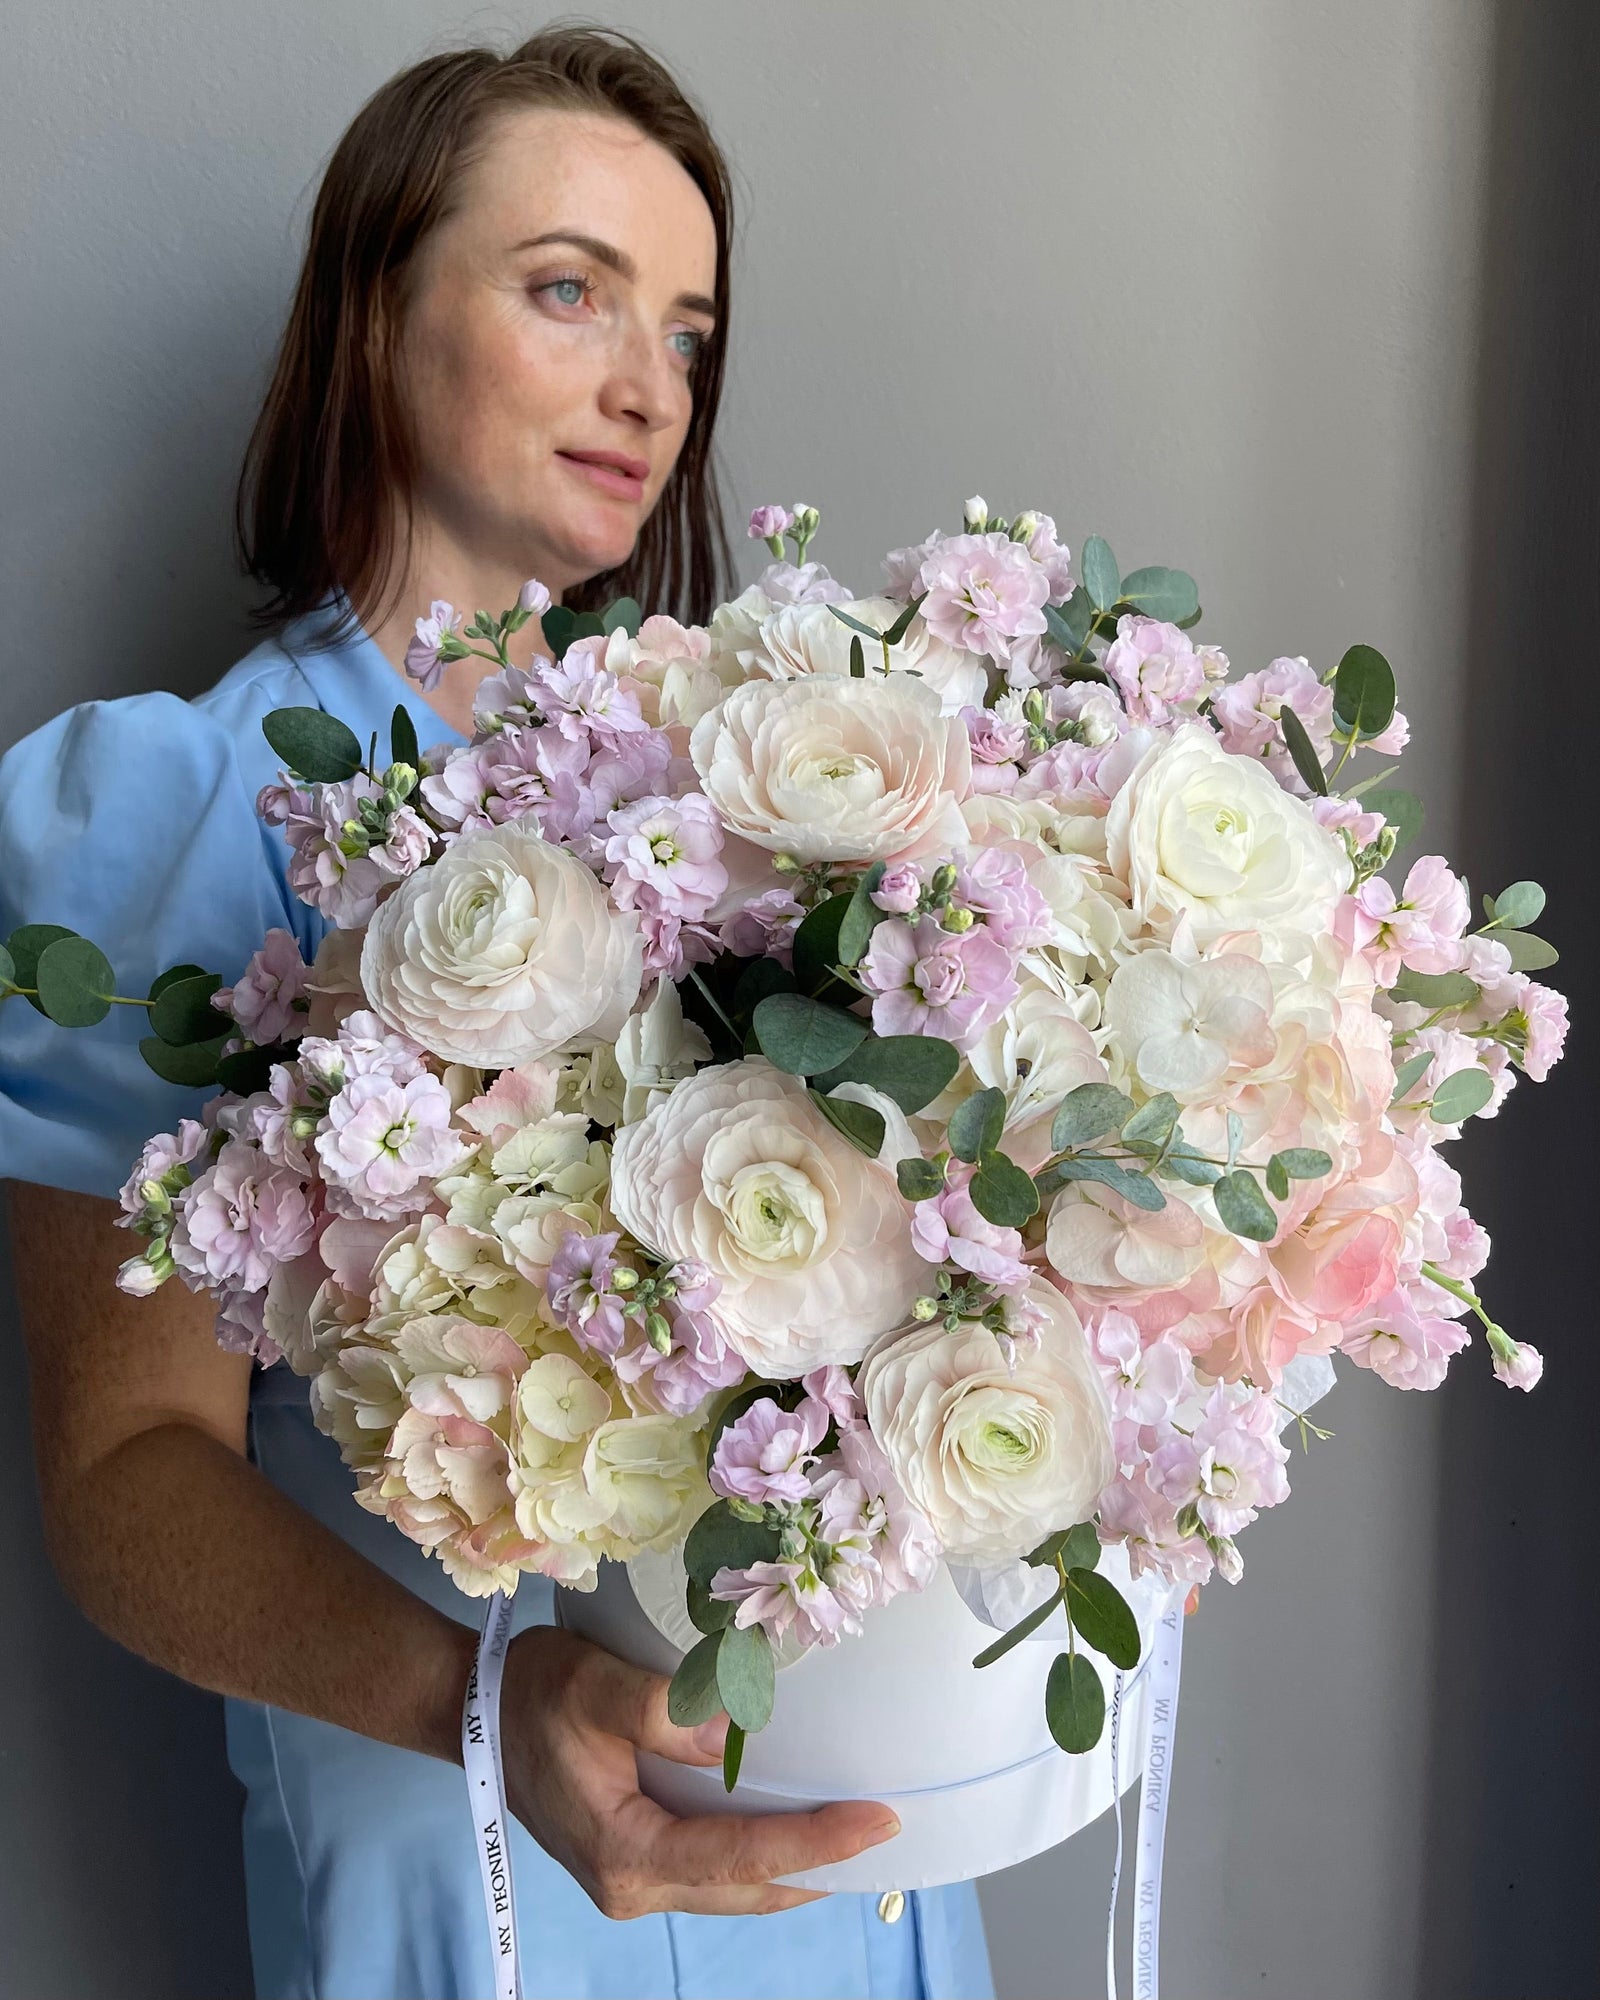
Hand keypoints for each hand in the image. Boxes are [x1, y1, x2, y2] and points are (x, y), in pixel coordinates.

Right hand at [500, 1625, 899, 1917]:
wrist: (473, 1712)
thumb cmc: (532, 1694)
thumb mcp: (594, 1685)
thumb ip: (661, 1710)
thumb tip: (731, 1737)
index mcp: (626, 1852)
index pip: (741, 1858)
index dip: (816, 1842)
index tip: (879, 1820)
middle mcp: (632, 1884)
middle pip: (748, 1888)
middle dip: (822, 1866)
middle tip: (888, 1829)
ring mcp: (632, 1879)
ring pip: (734, 1888)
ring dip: (795, 1867)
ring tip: (858, 1837)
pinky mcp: (634, 1859)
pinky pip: (714, 1871)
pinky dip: (760, 1857)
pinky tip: (794, 1831)